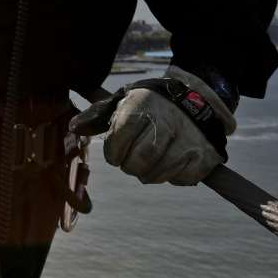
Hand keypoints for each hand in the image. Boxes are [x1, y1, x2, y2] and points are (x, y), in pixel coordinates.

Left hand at [71, 67, 234, 185]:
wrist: (196, 98)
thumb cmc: (150, 104)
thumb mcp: (123, 101)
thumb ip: (97, 116)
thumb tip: (73, 127)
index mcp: (143, 107)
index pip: (119, 139)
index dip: (113, 152)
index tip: (116, 152)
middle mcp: (167, 123)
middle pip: (138, 161)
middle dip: (129, 166)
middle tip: (131, 160)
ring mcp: (188, 141)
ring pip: (158, 174)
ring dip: (148, 174)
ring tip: (148, 162)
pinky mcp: (204, 157)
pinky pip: (181, 179)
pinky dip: (171, 176)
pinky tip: (169, 162)